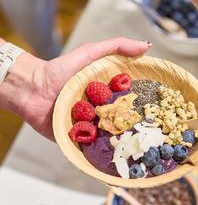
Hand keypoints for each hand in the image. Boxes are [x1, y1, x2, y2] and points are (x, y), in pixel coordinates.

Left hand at [0, 37, 150, 139]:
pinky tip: (114, 158)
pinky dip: (101, 153)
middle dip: (133, 129)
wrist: (32, 89)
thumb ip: (116, 48)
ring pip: (109, 138)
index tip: (157, 111)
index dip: (141, 106)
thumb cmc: (59, 70)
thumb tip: (146, 46)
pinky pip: (92, 149)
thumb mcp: (89, 54)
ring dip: (119, 143)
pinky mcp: (78, 140)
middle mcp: (101, 112)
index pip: (129, 102)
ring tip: (134, 149)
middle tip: (148, 135)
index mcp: (107, 94)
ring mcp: (90, 127)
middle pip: (122, 122)